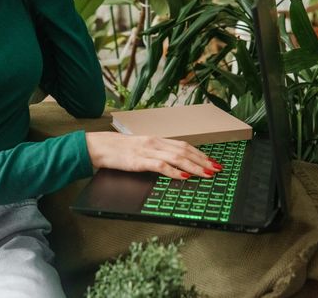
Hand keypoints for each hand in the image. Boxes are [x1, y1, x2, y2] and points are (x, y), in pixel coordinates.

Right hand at [85, 132, 222, 179]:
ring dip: (194, 166)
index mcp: (157, 140)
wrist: (100, 147)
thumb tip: (175, 164)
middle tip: (217, 169)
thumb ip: (157, 154)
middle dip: (203, 160)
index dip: (200, 154)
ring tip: (206, 173)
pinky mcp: (139, 161)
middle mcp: (155, 143)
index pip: (184, 146)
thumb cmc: (119, 150)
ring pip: (177, 157)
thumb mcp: (141, 149)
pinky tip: (183, 177)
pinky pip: (160, 166)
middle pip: (185, 151)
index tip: (213, 161)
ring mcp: (148, 151)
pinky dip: (174, 171)